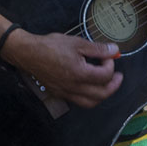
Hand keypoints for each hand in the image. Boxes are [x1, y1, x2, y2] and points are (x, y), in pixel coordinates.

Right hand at [4, 31, 121, 108]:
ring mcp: (65, 93)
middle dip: (113, 85)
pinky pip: (78, 101)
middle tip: (118, 77)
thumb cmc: (51, 46)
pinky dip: (89, 97)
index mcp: (79, 74)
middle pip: (101, 94)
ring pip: (90, 102)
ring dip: (102, 95)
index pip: (105, 76)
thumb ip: (98, 49)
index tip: (108, 56)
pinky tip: (90, 87)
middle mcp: (73, 87)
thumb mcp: (77, 43)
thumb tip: (115, 51)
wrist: (27, 53)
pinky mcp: (59, 93)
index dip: (111, 65)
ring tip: (107, 84)